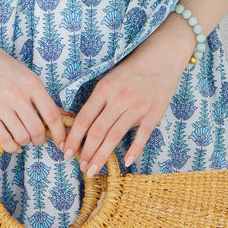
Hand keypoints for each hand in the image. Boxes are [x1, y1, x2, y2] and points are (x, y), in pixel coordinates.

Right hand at [0, 44, 68, 155]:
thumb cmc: (3, 67)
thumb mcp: (27, 76)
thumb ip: (42, 97)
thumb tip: (64, 116)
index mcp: (32, 84)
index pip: (52, 115)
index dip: (59, 133)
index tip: (61, 143)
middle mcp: (17, 95)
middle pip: (37, 130)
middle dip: (41, 140)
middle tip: (38, 139)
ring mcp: (0, 105)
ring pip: (22, 137)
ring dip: (26, 142)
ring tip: (24, 138)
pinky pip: (4, 140)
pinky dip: (12, 147)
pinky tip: (14, 144)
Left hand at [61, 16, 194, 175]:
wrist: (162, 58)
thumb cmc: (131, 68)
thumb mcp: (108, 79)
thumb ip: (95, 99)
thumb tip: (75, 120)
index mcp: (104, 89)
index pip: (84, 119)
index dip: (73, 138)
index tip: (65, 152)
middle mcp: (119, 100)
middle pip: (98, 132)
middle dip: (86, 152)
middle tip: (80, 167)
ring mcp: (137, 108)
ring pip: (115, 137)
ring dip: (102, 156)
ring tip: (93, 169)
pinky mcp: (153, 115)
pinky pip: (142, 137)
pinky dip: (134, 150)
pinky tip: (126, 162)